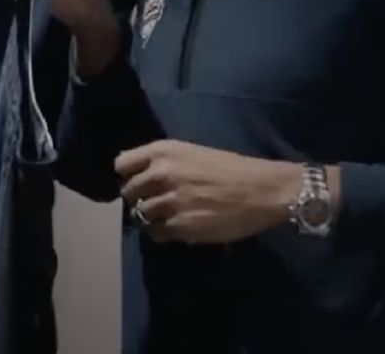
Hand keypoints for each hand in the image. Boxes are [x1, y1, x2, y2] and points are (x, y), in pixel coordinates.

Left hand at [115, 140, 304, 244]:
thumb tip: (141, 177)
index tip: (140, 182)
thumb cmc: (232, 169)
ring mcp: (168, 201)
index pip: (122, 165)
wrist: (262, 190)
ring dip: (151, 218)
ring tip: (169, 217)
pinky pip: (156, 233)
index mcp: (164, 151)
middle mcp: (161, 173)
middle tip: (156, 203)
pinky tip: (179, 227)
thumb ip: (164, 162)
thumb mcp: (193, 153)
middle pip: (128, 192)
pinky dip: (163, 233)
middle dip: (139, 199)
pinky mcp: (179, 226)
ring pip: (140, 215)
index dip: (129, 176)